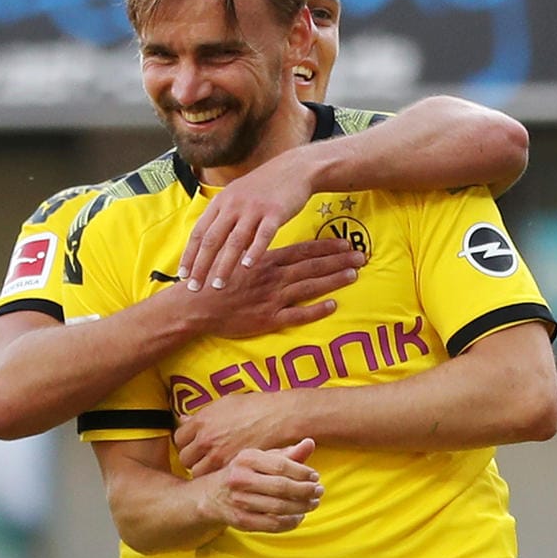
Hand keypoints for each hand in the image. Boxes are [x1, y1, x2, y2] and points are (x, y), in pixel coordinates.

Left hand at [175, 391, 301, 475]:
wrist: (280, 418)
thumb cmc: (255, 407)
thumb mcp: (225, 403)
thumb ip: (202, 415)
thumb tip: (184, 420)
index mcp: (202, 421)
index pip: (178, 438)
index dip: (186, 442)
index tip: (194, 443)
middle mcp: (206, 439)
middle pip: (184, 458)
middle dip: (192, 458)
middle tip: (203, 456)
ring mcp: (218, 455)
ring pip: (196, 471)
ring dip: (203, 469)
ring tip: (215, 465)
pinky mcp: (231, 467)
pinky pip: (214, 478)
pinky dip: (217, 476)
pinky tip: (226, 469)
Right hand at [177, 238, 361, 339]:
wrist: (194, 303)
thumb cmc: (212, 279)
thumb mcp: (233, 255)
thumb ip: (254, 249)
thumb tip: (266, 238)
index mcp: (266, 260)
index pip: (303, 250)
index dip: (327, 247)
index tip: (347, 242)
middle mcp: (273, 277)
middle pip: (313, 266)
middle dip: (339, 260)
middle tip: (362, 256)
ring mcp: (272, 298)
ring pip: (310, 287)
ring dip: (333, 280)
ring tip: (354, 275)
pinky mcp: (268, 319)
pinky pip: (296, 315)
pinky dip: (315, 310)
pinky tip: (332, 306)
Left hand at [179, 153, 320, 290]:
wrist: (293, 168)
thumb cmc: (264, 188)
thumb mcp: (237, 199)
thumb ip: (225, 222)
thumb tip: (214, 249)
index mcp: (221, 203)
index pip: (199, 232)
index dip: (189, 255)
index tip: (182, 275)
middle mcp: (233, 205)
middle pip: (212, 239)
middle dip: (201, 266)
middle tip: (194, 288)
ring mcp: (254, 208)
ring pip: (234, 241)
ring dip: (224, 265)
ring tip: (218, 286)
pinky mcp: (275, 212)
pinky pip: (263, 234)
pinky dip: (254, 251)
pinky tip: (247, 266)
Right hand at [196, 438, 321, 534]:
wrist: (211, 495)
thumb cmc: (244, 472)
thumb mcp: (261, 458)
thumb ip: (287, 453)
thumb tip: (310, 443)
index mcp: (246, 459)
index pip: (281, 466)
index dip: (303, 472)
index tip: (315, 477)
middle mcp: (240, 479)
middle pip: (281, 488)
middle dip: (305, 491)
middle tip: (319, 491)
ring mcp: (239, 502)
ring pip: (279, 508)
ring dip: (301, 507)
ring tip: (313, 503)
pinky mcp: (241, 521)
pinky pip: (272, 525)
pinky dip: (290, 522)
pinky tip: (299, 516)